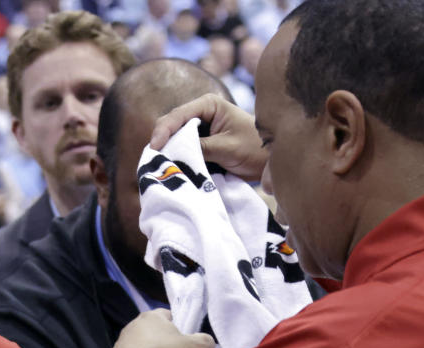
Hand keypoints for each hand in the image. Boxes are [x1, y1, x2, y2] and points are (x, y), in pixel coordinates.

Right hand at [150, 93, 266, 181]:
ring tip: (158, 166)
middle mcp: (201, 113)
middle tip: (152, 160)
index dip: (163, 131)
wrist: (270, 161)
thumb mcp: (227, 148)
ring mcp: (200, 129)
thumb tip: (175, 153)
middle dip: (162, 142)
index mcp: (208, 104)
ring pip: (176, 139)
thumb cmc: (255, 148)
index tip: (155, 148)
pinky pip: (184, 150)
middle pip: (172, 126)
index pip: (178, 115)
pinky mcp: (201, 144)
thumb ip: (201, 147)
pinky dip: (178, 158)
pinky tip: (171, 168)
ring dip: (169, 151)